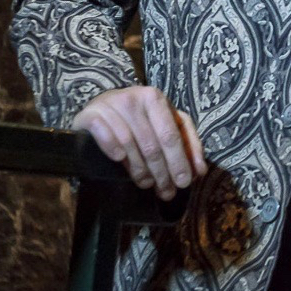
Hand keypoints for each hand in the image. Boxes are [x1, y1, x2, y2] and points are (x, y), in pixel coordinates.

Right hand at [72, 86, 207, 199]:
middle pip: (151, 143)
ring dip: (139, 169)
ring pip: (129, 144)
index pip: (170, 134)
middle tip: (167, 192)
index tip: (184, 182)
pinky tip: (118, 159)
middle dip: (162, 172)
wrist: (103, 106)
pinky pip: (104, 135)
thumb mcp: (165, 124)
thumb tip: (199, 170)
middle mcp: (134, 98)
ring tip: (146, 184)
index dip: (179, 160)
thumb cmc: (140, 118)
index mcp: (156, 98)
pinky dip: (112, 148)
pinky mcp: (90, 114)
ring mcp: (111, 105)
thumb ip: (185, 143)